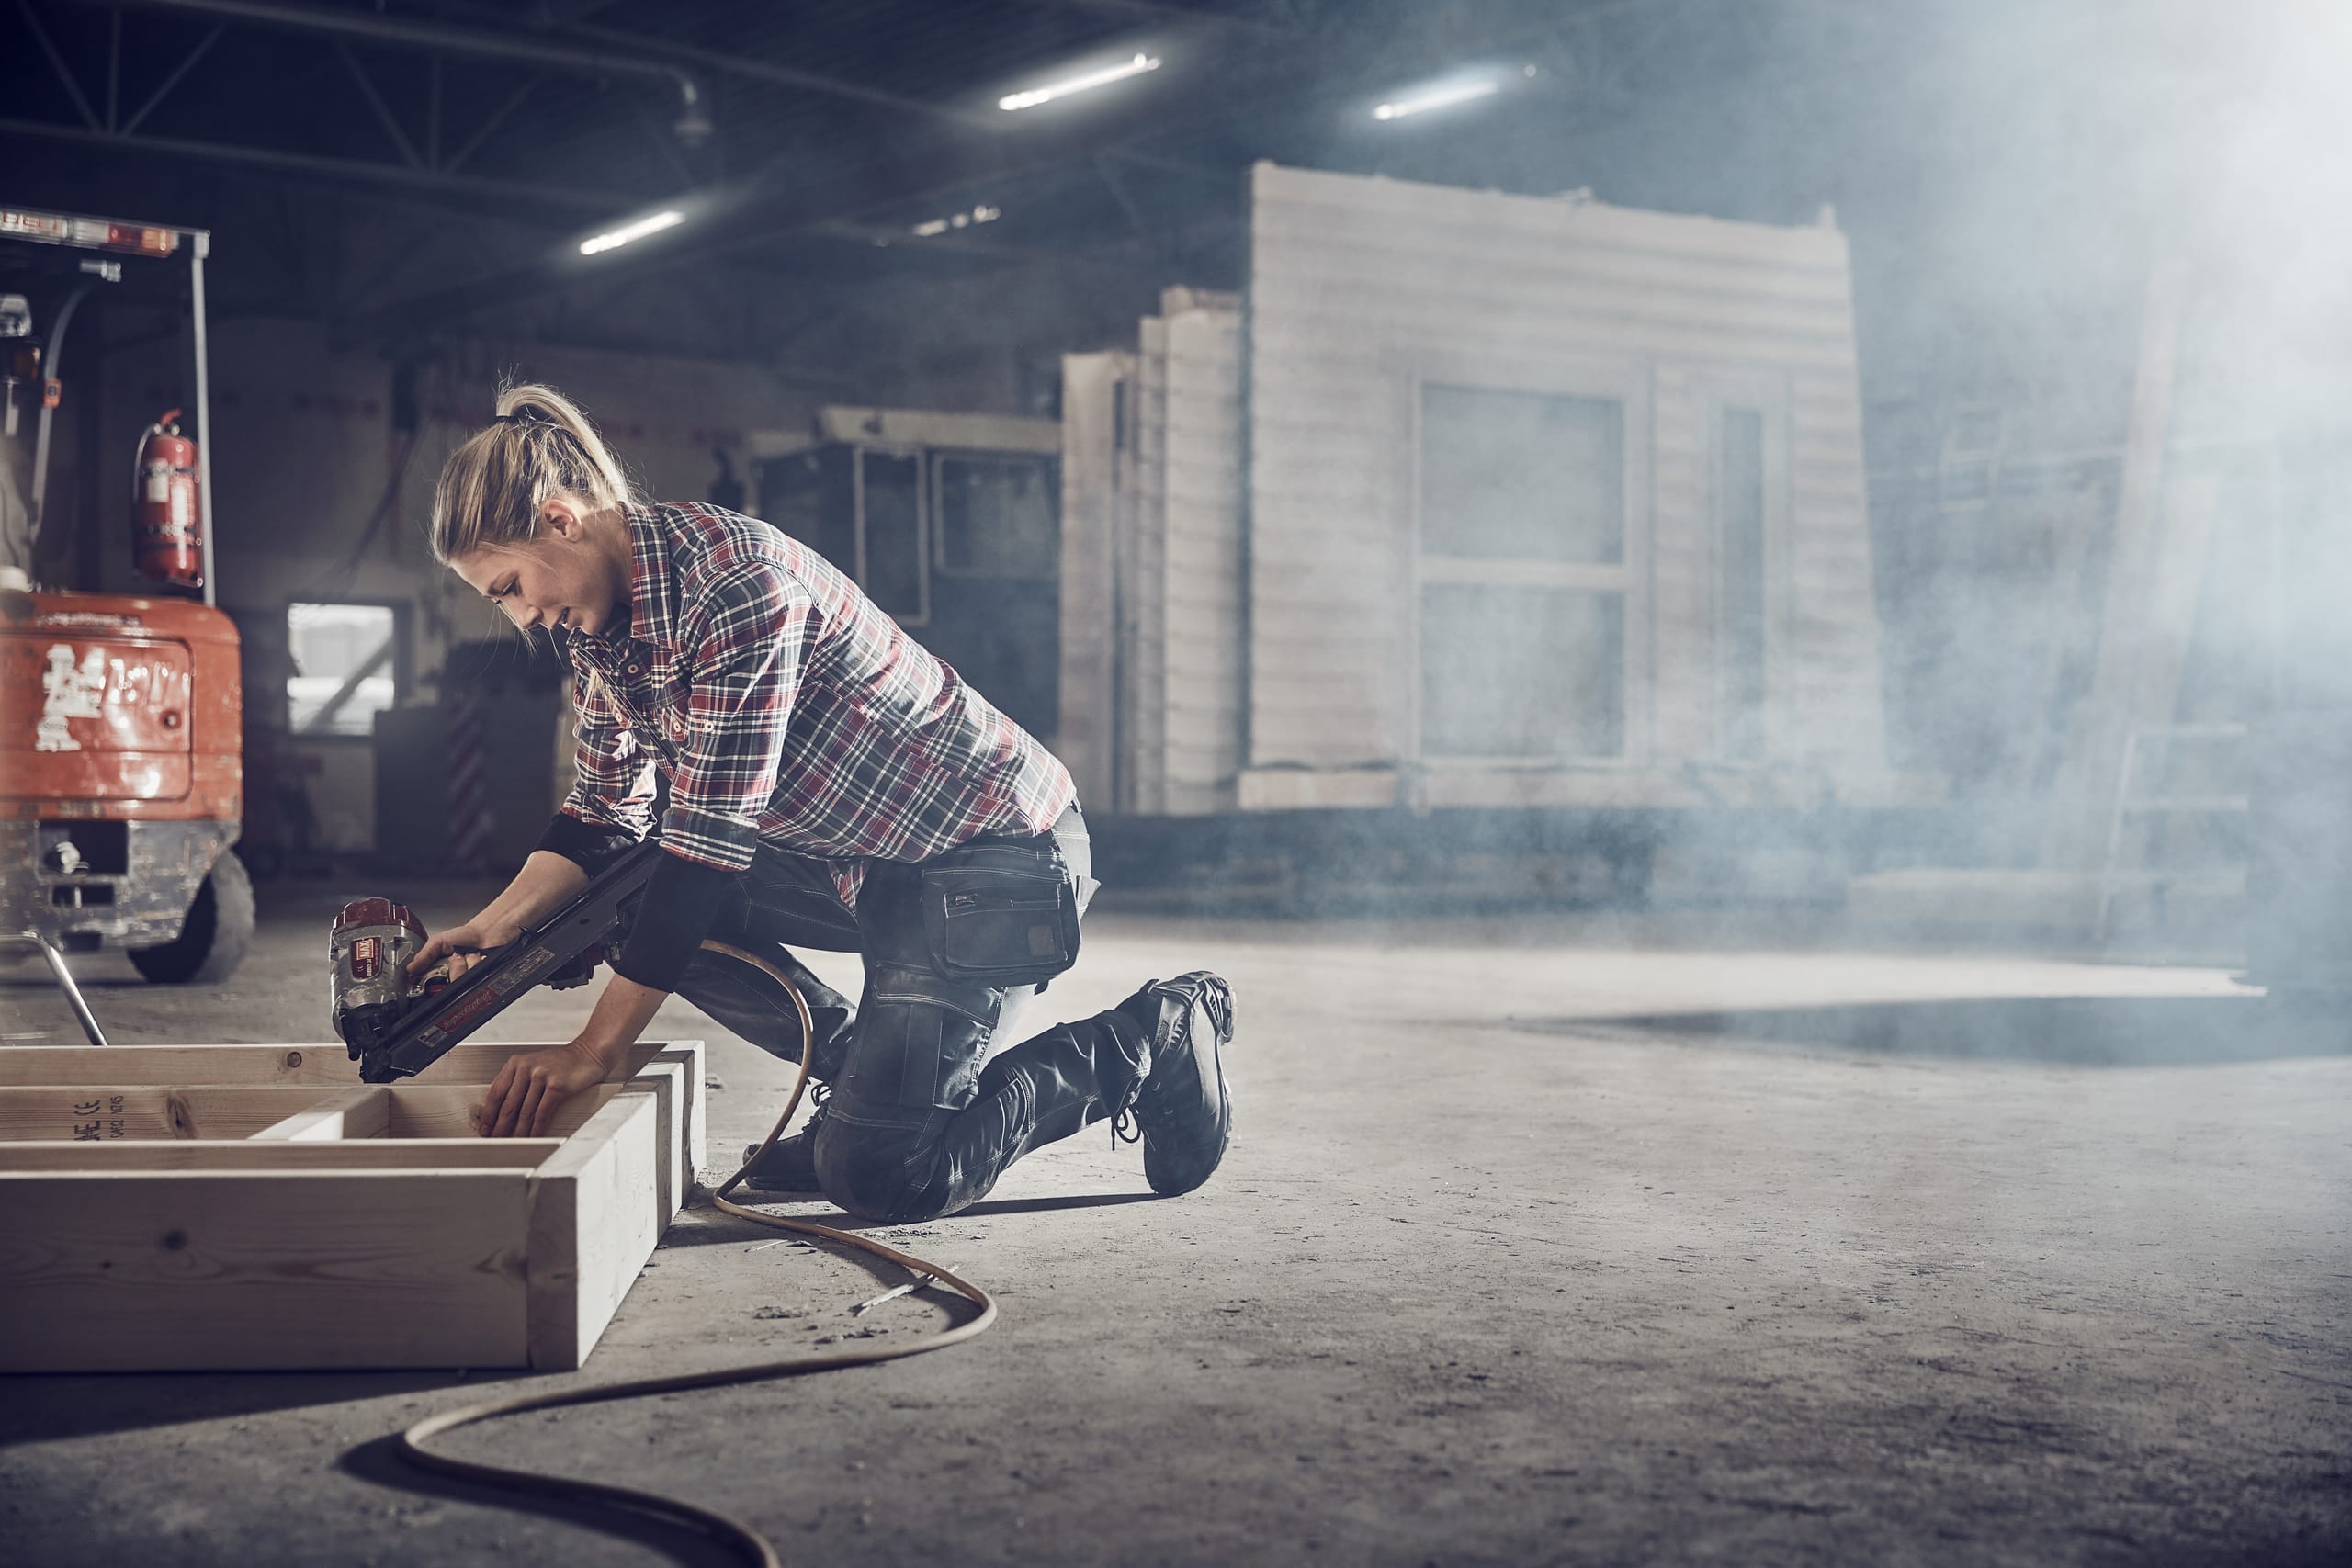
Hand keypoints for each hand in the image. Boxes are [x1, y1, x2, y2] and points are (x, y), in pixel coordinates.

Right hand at [410, 916, 522, 982]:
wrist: (488, 932)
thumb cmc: (466, 936)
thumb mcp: (439, 941)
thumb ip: (424, 954)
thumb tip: (410, 968)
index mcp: (440, 973)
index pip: (431, 988)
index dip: (432, 983)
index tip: (436, 972)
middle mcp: (454, 979)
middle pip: (450, 987)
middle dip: (456, 968)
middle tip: (458, 955)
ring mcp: (469, 981)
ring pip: (465, 981)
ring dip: (469, 963)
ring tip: (470, 954)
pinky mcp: (483, 981)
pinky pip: (479, 979)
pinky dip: (479, 964)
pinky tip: (480, 958)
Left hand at [475, 1042, 611, 1137]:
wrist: (589, 1053)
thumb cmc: (563, 1063)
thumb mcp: (534, 1066)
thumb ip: (519, 1083)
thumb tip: (504, 1111)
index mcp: (516, 1063)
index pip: (495, 1092)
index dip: (489, 1114)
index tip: (485, 1127)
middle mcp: (526, 1068)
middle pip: (508, 1105)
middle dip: (500, 1127)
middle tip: (496, 1140)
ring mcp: (542, 1076)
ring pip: (525, 1112)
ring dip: (518, 1131)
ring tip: (513, 1143)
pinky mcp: (557, 1086)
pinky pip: (543, 1113)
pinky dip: (537, 1128)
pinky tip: (533, 1137)